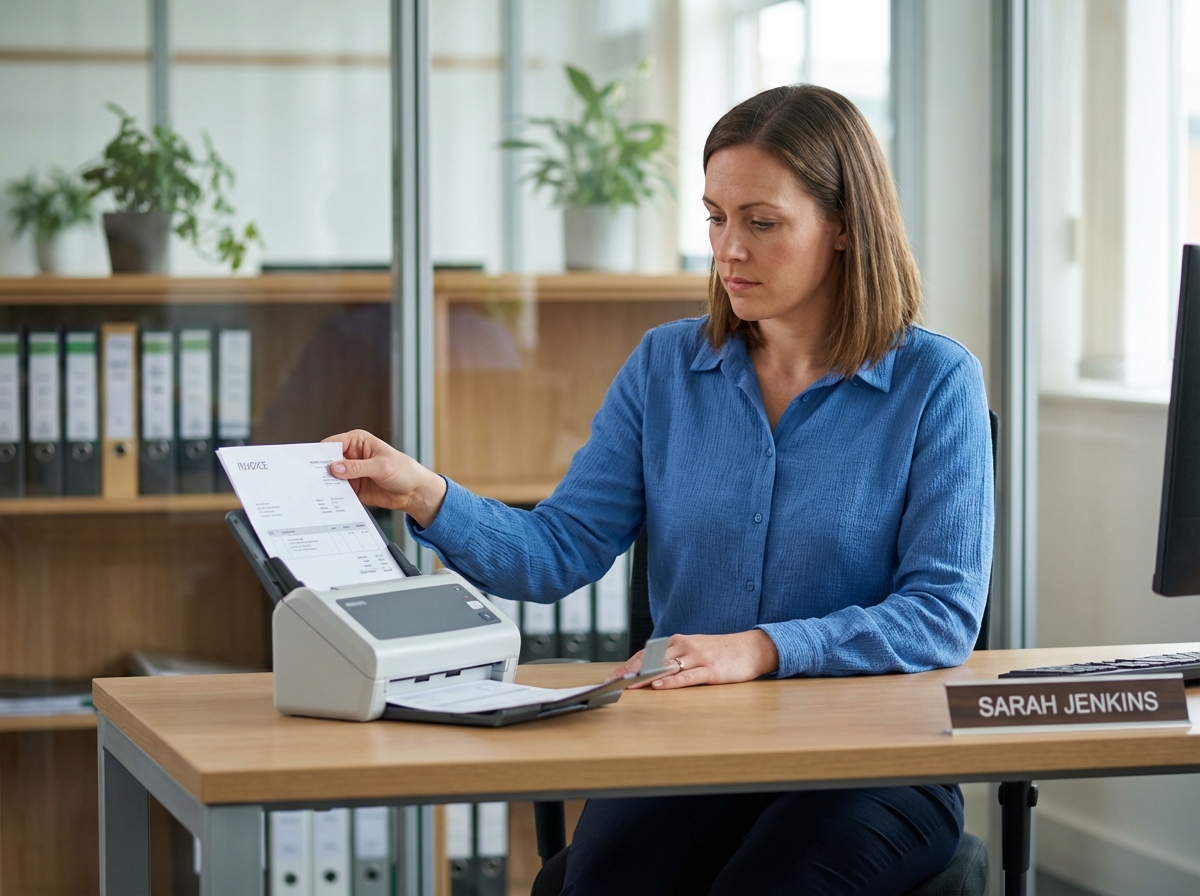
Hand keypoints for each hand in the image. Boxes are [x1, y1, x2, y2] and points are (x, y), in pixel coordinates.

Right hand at [323, 429, 447, 527]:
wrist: (414, 492)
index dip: (321, 453)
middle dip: (321, 470)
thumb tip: (335, 467)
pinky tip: (328, 501)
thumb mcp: (381, 466)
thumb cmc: (404, 471)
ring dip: (326, 484)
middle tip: (311, 480)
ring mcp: (351, 472)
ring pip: (331, 477)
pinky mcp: (353, 487)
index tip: (311, 463)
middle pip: (328, 461)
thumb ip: (357, 467)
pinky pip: (338, 491)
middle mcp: (352, 455)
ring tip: (318, 492)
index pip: (333, 444)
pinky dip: (334, 496)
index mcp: (358, 441)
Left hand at [607, 630, 779, 689]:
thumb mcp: (694, 649)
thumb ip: (674, 656)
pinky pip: (687, 676)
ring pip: (667, 667)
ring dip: (646, 676)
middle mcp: (685, 646)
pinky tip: (659, 686)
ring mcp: (698, 657)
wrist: (751, 649)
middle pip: (652, 659)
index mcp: (678, 641)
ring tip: (629, 685)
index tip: (613, 675)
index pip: (647, 652)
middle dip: (631, 671)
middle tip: (614, 682)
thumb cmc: (720, 651)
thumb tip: (649, 669)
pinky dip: (672, 681)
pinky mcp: (711, 670)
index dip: (629, 664)